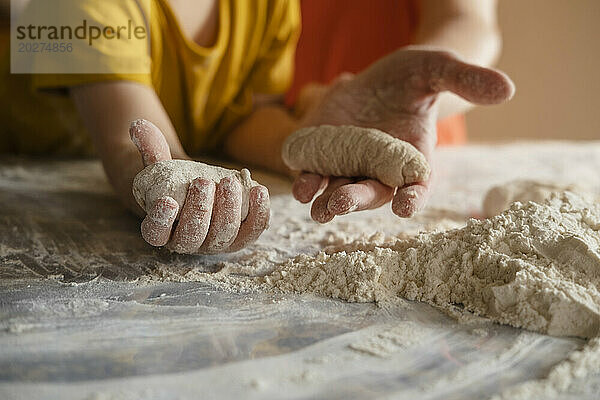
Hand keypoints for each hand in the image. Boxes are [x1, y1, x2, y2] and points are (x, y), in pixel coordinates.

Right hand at [129, 119, 269, 253]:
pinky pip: (251, 230)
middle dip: (199, 210)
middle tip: (203, 183)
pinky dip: (258, 212)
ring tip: (229, 182)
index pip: (156, 232)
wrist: (200, 191)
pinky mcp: (240, 236)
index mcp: (160, 229)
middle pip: (192, 236)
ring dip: (228, 209)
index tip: (167, 201)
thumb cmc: (175, 181)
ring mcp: (215, 243)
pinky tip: (259, 190)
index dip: (161, 220)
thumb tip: (138, 126)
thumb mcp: (160, 166)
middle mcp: (187, 242)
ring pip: (223, 235)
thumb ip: (151, 149)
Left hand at [292, 47, 514, 221]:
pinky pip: (314, 171)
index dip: (412, 198)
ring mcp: (350, 163)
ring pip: (339, 189)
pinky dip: (307, 179)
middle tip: (342, 204)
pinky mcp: (324, 153)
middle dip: (357, 199)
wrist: (381, 76)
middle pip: (371, 192)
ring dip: (327, 200)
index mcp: (412, 159)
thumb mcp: (438, 69)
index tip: (407, 207)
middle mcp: (380, 169)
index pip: (416, 187)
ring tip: (318, 206)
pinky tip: (302, 183)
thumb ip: (466, 80)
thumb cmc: (415, 76)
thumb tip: (507, 88)